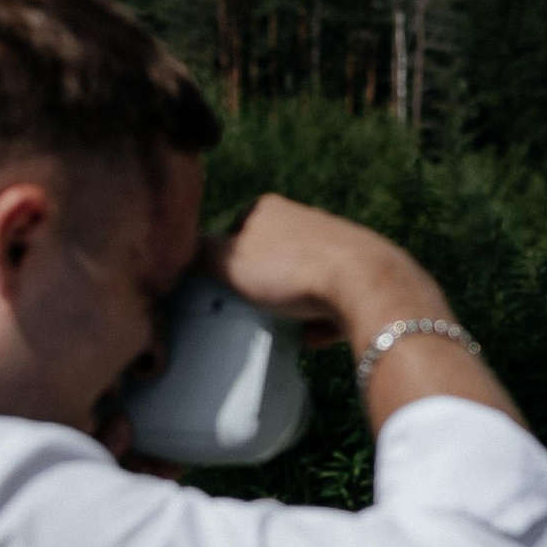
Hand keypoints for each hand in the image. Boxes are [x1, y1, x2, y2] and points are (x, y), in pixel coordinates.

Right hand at [203, 194, 516, 431]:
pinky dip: (321, 321)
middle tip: (251, 311)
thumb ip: (199, 255)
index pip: (233, 231)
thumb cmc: (291, 269)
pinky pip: (331, 302)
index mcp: (269, 208)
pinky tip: (313, 338)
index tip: (223, 289)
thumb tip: (181, 253)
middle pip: (270, 257)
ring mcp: (337, 244)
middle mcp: (305, 217)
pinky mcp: (362, 274)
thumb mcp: (228, 261)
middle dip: (262, 285)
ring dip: (292, 305)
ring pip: (302, 279)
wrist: (365, 284)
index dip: (225, 263)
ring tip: (283, 328)